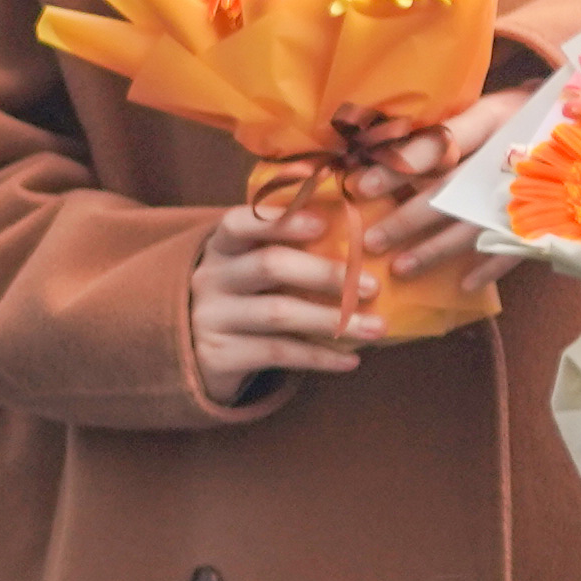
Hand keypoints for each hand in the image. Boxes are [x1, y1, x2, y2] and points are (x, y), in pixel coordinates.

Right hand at [189, 194, 380, 398]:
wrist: (203, 353)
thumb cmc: (251, 297)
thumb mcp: (257, 267)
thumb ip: (293, 249)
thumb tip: (367, 236)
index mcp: (223, 247)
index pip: (238, 222)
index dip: (279, 220)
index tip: (323, 223)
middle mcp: (211, 278)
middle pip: (270, 265)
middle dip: (326, 274)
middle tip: (373, 286)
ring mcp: (211, 318)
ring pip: (278, 313)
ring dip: (333, 320)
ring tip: (378, 328)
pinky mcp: (218, 355)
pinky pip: (277, 353)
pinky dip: (319, 356)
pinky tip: (351, 360)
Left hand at [351, 89, 530, 300]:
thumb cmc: (528, 112)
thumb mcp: (491, 106)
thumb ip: (446, 129)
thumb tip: (383, 151)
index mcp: (496, 117)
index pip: (440, 143)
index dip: (400, 165)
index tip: (360, 186)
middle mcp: (513, 154)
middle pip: (453, 189)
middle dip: (409, 218)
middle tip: (372, 240)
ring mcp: (536, 187)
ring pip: (478, 223)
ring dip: (438, 248)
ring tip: (403, 267)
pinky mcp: (554, 213)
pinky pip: (519, 246)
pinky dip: (491, 266)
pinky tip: (464, 284)